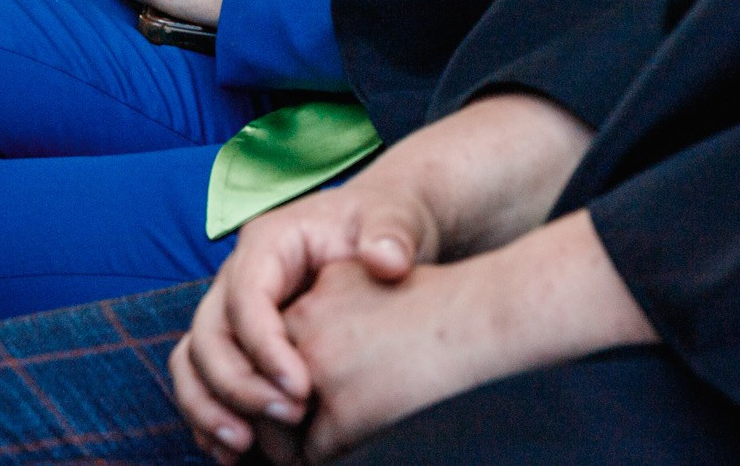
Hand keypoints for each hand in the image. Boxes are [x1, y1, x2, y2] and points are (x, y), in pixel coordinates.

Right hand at [170, 164, 439, 459]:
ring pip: (194, 358)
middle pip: (210, 332)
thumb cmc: (385, 223)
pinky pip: (205, 377)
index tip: (304, 391)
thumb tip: (385, 261)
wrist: (383, 233)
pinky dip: (210, 414)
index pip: (246, 297)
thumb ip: (390, 234)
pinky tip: (233, 452)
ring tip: (242, 447)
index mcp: (268, 243)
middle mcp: (239, 276)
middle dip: (238, 384)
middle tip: (289, 421)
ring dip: (209, 405)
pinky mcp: (241, 339)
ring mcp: (234, 309)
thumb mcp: (394, 218)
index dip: (265, 347)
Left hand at [286, 212, 654, 462]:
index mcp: (305, 294)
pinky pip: (312, 452)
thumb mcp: (362, 290)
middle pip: (258, 387)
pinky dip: (324, 456)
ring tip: (311, 447)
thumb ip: (319, 322)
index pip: (261, 351)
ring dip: (291, 444)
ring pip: (275, 426)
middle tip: (286, 434)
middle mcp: (301, 325)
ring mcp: (319, 368)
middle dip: (273, 417)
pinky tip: (350, 445)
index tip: (287, 399)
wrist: (481, 315)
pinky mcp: (345, 409)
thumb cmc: (433, 308)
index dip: (272, 381)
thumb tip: (289, 385)